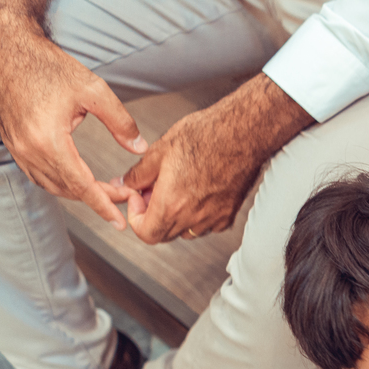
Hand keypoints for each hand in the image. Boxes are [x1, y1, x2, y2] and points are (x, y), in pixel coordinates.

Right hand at [0, 0, 146, 229]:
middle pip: (68, 189)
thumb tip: (140, 148)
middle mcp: (29, 150)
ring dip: (79, 192)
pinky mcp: (14, 144)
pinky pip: (39, 175)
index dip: (103, 205)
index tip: (120, 222)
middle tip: (124, 197)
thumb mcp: (93, 90)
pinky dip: (60, 182)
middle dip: (97, 198)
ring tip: (106, 191)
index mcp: (49, 140)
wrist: (6, 48)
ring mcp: (18, 149)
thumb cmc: (47, 65)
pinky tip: (78, 180)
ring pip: (52, 185)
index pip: (81, 185)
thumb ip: (121, 122)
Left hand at [121, 73, 312, 243]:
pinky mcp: (229, 214)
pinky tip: (198, 193)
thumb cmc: (207, 136)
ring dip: (175, 217)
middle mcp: (193, 216)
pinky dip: (197, 216)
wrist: (243, 134)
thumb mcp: (161, 150)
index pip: (145, 232)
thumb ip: (138, 174)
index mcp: (172, 203)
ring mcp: (213, 218)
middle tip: (154, 192)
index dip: (136, 217)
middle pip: (164, 234)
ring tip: (176, 190)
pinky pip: (207, 226)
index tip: (139, 199)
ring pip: (185, 232)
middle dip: (153, 216)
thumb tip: (125, 183)